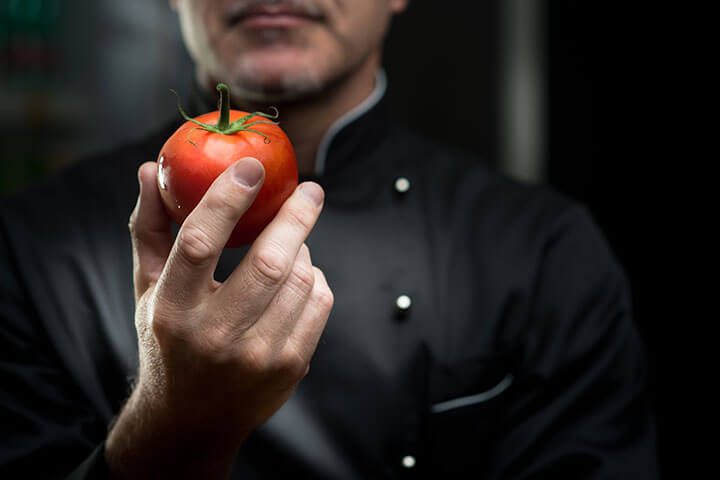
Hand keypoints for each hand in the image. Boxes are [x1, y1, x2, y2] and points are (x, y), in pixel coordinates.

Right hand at [106, 157, 332, 478]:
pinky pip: (319, 301)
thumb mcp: (148, 289)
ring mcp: (258, 356)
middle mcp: (215, 336)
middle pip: (269, 262)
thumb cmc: (168, 342)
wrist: (192, 420)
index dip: (227, 198)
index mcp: (173, 310)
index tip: (252, 166)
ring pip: (299, 278)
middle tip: (310, 189)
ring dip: (302, 249)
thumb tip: (151, 169)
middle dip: (296, 216)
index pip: (200, 242)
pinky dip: (314, 278)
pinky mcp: (291, 367)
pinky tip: (299, 276)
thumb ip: (151, 229)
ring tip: (292, 243)